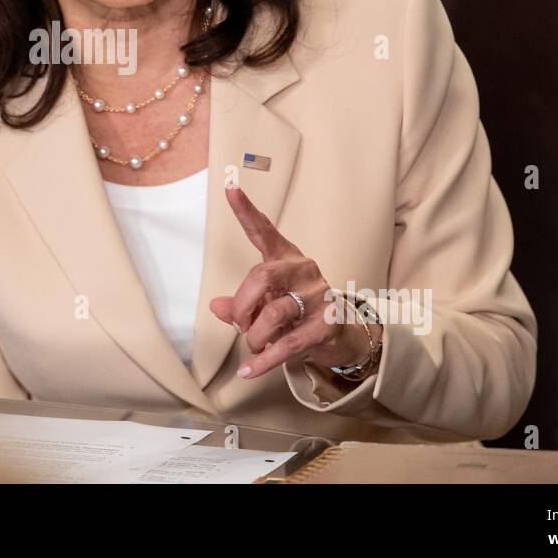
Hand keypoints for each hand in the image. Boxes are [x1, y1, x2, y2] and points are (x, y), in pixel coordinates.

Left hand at [209, 185, 381, 379]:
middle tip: (240, 324)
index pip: (264, 231)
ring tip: (254, 346)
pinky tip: (249, 370)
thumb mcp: (267, 306)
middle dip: (242, 305)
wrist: (342, 337)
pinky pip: (287, 344)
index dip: (246, 210)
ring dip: (254, 336)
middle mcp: (304, 270)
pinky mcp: (328, 324)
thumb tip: (214, 307)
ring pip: (273, 314)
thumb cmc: (298, 314)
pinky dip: (263, 361)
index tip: (229, 186)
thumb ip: (240, 305)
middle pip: (261, 276)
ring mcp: (319, 295)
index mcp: (286, 258)